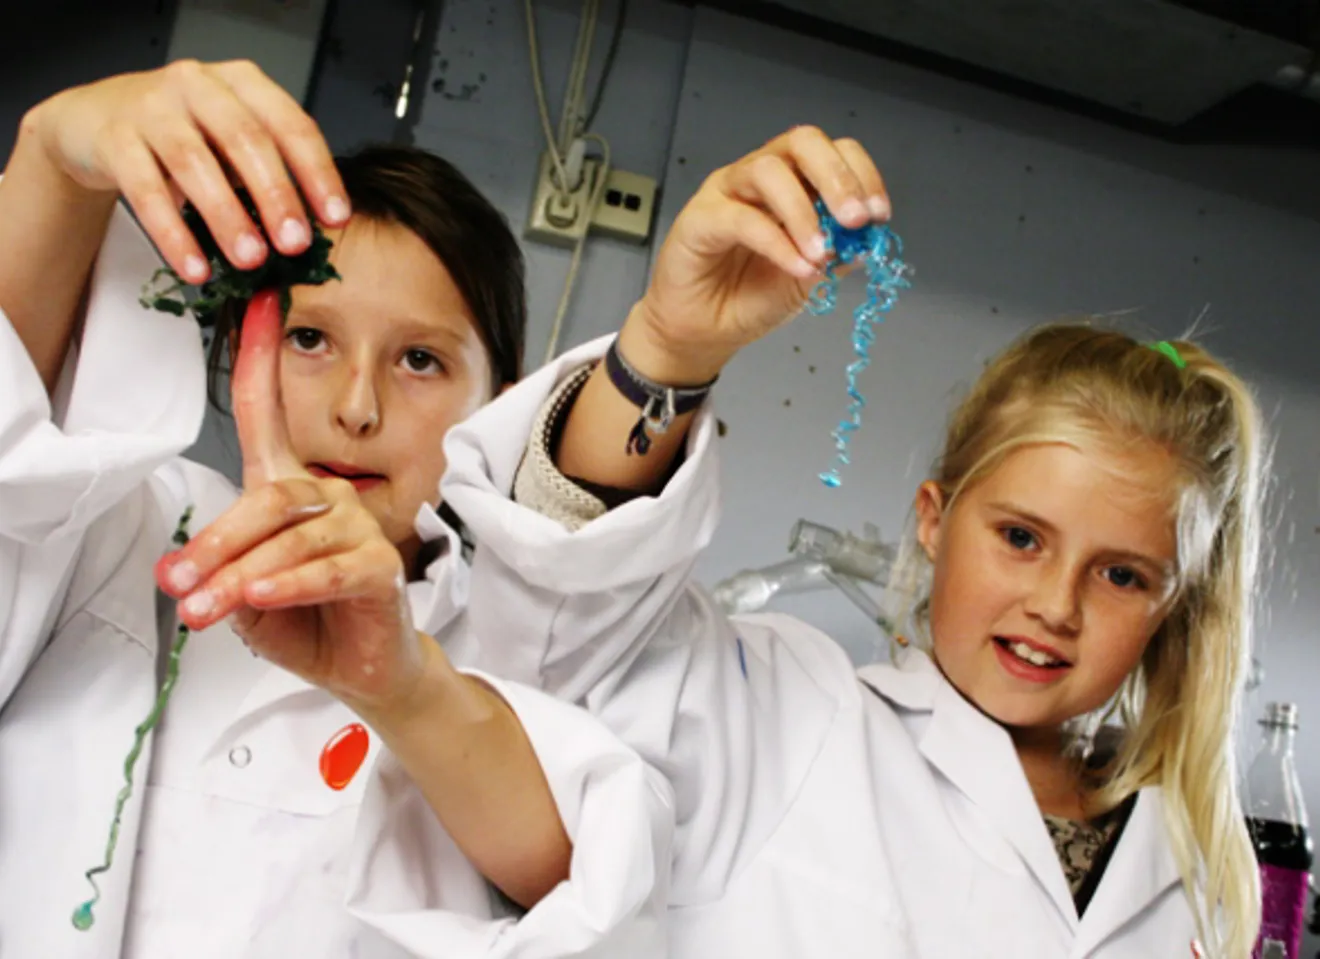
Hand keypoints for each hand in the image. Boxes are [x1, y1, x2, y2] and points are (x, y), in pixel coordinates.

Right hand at [29, 60, 348, 282]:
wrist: (97, 120)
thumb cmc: (184, 135)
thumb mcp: (231, 145)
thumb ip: (268, 175)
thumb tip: (311, 233)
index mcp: (242, 84)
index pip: (291, 124)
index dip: (317, 173)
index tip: (336, 218)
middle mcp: (199, 85)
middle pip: (245, 139)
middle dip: (276, 196)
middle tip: (296, 245)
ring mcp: (152, 106)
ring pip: (194, 162)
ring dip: (227, 217)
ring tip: (250, 260)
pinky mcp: (114, 137)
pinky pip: (145, 190)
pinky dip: (173, 234)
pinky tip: (194, 268)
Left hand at [154, 292, 425, 712]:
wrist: (359, 668)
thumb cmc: (304, 619)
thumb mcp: (244, 594)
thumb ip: (218, 573)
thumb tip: (179, 572)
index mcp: (291, 490)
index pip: (272, 416)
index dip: (264, 358)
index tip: (260, 302)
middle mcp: (329, 497)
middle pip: (270, 495)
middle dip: (218, 540)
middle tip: (179, 581)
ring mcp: (360, 528)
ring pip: (293, 538)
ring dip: (242, 575)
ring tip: (207, 609)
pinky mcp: (381, 567)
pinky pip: (331, 570)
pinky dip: (292, 584)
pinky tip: (261, 597)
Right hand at [625, 126, 888, 381]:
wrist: (705, 332)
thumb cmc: (750, 297)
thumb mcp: (811, 276)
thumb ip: (839, 253)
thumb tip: (870, 238)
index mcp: (795, 182)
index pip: (834, 152)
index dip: (862, 176)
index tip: (878, 215)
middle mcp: (762, 176)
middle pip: (802, 142)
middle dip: (837, 177)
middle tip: (855, 218)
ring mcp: (728, 192)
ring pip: (769, 170)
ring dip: (804, 211)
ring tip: (821, 252)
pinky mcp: (701, 217)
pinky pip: (742, 218)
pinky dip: (777, 243)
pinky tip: (797, 267)